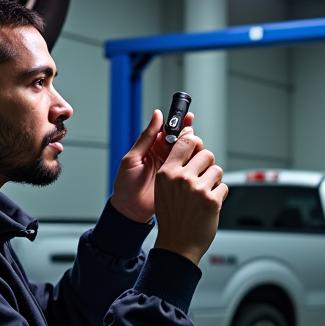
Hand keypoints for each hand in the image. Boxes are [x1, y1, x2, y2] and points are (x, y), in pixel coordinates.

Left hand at [110, 108, 194, 222]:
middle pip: (182, 139)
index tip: (187, 118)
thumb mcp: (132, 158)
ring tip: (193, 150)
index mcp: (152, 146)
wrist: (131, 211)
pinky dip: (196, 163)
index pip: (169, 130)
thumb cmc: (126, 185)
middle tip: (191, 138)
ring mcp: (173, 167)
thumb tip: (157, 115)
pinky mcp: (179, 178)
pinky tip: (198, 161)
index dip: (179, 123)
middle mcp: (164, 154)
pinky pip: (190, 167)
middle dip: (189, 136)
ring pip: (189, 152)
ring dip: (194, 149)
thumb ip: (146, 137)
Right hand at [153, 127, 227, 265]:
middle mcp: (182, 178)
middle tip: (201, 178)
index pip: (186, 142)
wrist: (177, 244)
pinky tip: (208, 205)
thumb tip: (190, 140)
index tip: (197, 145)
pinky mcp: (212, 200)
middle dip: (207, 165)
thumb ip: (176, 166)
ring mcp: (197, 189)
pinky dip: (219, 195)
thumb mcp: (164, 187)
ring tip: (204, 194)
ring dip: (214, 180)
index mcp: (167, 173)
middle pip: (206, 154)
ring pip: (217, 170)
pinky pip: (224, 186)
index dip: (195, 141)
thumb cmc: (172, 215)